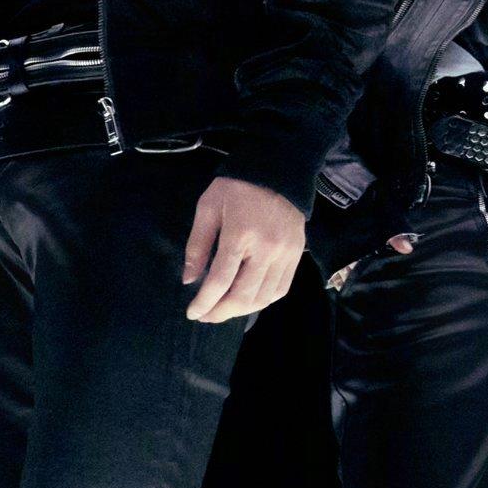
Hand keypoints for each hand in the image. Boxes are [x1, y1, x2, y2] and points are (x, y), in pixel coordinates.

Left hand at [181, 174, 308, 323]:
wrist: (277, 170)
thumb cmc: (236, 187)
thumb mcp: (208, 208)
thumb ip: (197, 245)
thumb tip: (190, 280)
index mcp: (240, 235)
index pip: (221, 280)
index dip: (204, 302)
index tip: (192, 313)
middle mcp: (266, 249)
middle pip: (244, 295)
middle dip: (221, 312)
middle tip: (206, 316)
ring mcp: (285, 254)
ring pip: (264, 297)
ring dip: (242, 310)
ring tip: (224, 311)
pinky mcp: (297, 255)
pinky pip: (281, 289)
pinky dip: (263, 301)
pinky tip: (248, 300)